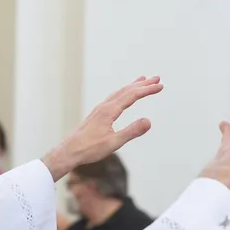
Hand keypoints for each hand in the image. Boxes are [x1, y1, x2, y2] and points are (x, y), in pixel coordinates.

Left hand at [43, 76, 163, 180]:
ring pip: (119, 93)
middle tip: (157, 78)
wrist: (69, 151)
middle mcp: (104, 106)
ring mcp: (99, 109)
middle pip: (126, 90)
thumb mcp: (114, 143)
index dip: (147, 90)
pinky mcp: (97, 114)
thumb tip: (149, 121)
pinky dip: (123, 93)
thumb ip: (132, 131)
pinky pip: (113, 98)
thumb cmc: (90, 149)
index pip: (132, 96)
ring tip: (142, 80)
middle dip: (143, 84)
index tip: (160, 86)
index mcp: (109, 111)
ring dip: (132, 86)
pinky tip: (123, 96)